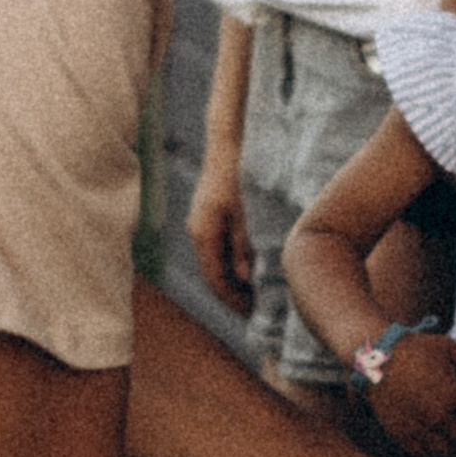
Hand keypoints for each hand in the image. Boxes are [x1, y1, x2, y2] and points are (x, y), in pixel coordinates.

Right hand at [186, 163, 254, 316]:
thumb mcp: (247, 213)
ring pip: (215, 261)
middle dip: (233, 294)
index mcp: (202, 233)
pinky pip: (218, 247)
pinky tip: (251, 266)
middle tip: (258, 312)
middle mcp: (197, 231)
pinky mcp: (209, 215)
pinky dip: (232, 261)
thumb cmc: (240, 174)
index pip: (214, 279)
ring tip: (257, 294)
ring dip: (233, 279)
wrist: (228, 141)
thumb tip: (244, 279)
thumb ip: (244, 247)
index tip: (252, 315)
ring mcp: (201, 223)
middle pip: (213, 273)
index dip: (232, 300)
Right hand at [367, 328, 455, 456]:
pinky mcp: (402, 435)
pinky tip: (437, 454)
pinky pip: (422, 454)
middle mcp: (439, 417)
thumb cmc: (413, 350)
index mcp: (454, 395)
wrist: (377, 361)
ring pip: (445, 452)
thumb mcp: (447, 346)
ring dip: (455, 454)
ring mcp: (420, 428)